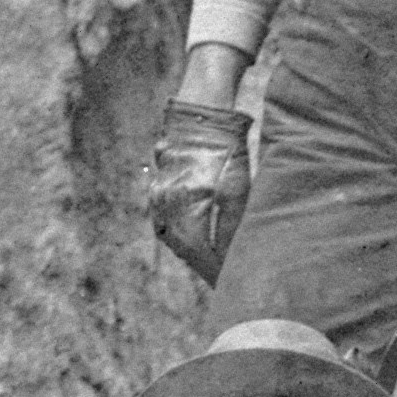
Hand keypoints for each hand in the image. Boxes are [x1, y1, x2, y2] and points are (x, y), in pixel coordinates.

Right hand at [147, 90, 252, 285]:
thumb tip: (231, 257)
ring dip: (192, 252)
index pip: (197, 253)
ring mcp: (158, 197)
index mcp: (185, 207)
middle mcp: (165, 205)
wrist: (201, 113)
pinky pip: (167, 221)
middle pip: (182, 248)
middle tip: (223, 279)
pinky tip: (195, 238)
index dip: (214, 271)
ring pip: (172, 236)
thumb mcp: (238, 189)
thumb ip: (232, 226)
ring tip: (212, 263)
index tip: (229, 282)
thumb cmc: (226, 150)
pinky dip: (182, 235)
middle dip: (203, 265)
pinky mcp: (158, 188)